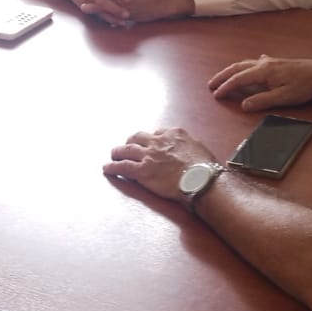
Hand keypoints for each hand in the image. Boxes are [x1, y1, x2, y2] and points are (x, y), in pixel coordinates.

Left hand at [102, 127, 217, 200]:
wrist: (200, 178)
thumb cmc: (205, 166)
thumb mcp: (199, 147)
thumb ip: (188, 145)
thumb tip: (188, 150)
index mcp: (173, 133)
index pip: (158, 132)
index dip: (152, 139)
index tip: (151, 143)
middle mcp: (158, 141)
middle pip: (138, 137)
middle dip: (131, 141)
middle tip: (128, 146)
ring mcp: (148, 156)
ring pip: (126, 150)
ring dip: (118, 152)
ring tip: (113, 154)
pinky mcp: (141, 171)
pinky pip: (122, 167)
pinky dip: (112, 167)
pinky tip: (106, 168)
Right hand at [209, 55, 311, 110]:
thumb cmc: (304, 86)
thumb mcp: (283, 98)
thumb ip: (262, 101)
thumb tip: (243, 104)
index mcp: (263, 72)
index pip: (239, 79)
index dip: (226, 87)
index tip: (216, 94)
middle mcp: (264, 64)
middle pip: (238, 68)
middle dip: (223, 76)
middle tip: (211, 84)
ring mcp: (270, 61)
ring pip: (245, 64)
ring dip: (233, 71)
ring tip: (224, 77)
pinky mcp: (277, 62)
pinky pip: (255, 62)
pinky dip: (246, 67)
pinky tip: (251, 68)